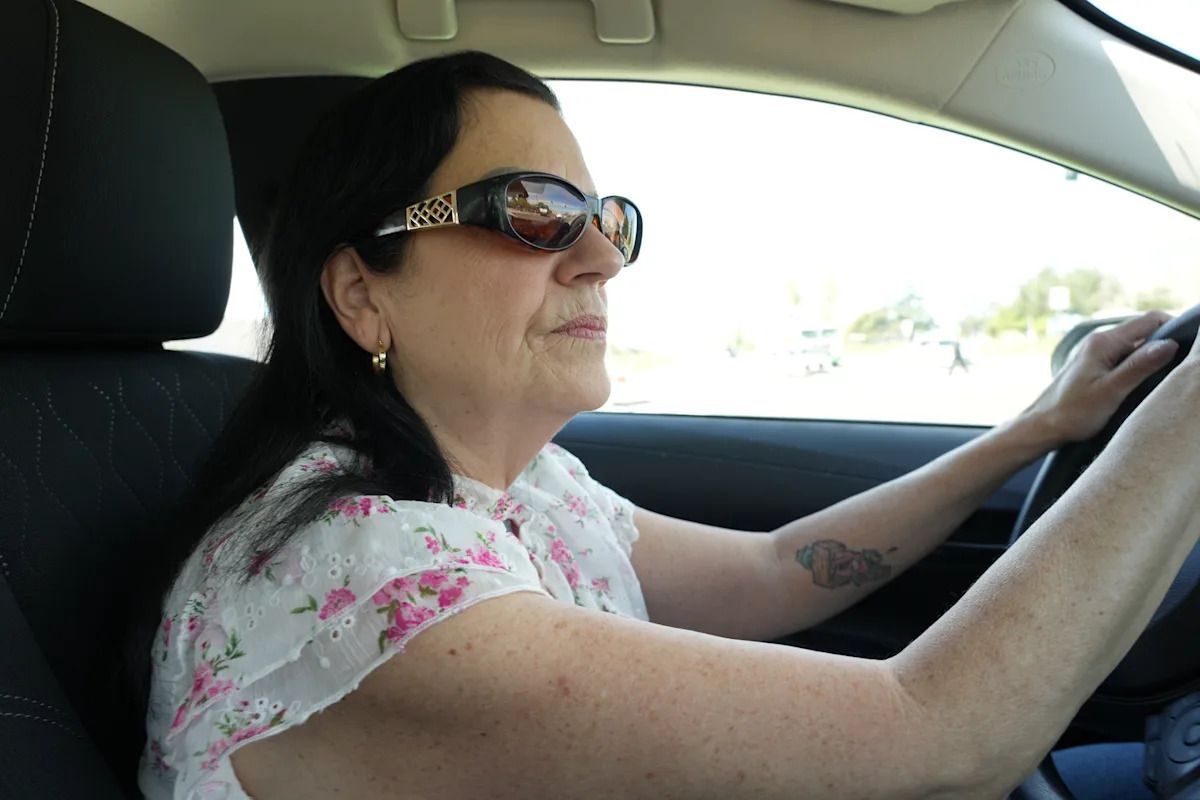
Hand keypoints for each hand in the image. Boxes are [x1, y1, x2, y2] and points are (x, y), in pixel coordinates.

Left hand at [1019, 311, 1181, 448]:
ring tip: (1162, 378)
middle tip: (1178, 368)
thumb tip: (1170, 343)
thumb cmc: (1072, 413)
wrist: (1041, 426)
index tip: (1188, 350)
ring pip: (1135, 345)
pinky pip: (1124, 356)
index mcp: (1104, 342)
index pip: (1150, 320)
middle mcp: (1099, 340)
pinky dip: (1138, 364)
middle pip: (1144, 330)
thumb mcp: (1111, 391)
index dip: (1174, 329)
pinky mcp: (1094, 363)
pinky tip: (1142, 383)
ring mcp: (1096, 351)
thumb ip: (1140, 367)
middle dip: (1165, 343)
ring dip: (1151, 356)